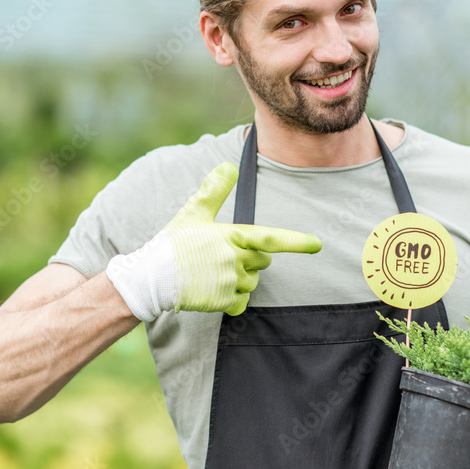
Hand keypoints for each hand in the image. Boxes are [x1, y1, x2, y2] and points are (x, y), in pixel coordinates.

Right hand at [106, 162, 321, 319]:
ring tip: (213, 272)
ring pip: (253, 282)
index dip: (296, 241)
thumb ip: (214, 190)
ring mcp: (230, 282)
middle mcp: (235, 259)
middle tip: (225, 255)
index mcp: (232, 236)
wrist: (153, 276)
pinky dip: (233, 299)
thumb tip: (229, 166)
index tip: (316, 244)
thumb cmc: (173, 242)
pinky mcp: (223, 301)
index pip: (271, 238)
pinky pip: (242, 303)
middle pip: (264, 261)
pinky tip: (214, 290)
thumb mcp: (194, 212)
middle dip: (253, 258)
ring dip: (241, 278)